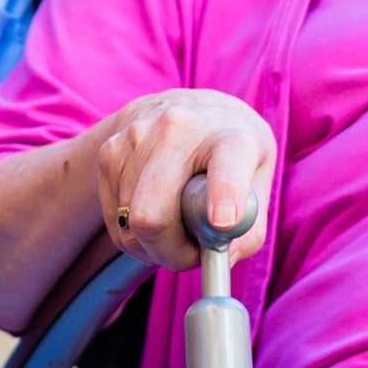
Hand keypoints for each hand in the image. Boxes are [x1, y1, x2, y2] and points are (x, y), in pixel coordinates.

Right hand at [96, 89, 274, 272]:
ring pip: (132, 227)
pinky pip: (116, 224)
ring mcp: (137, 139)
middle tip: (191, 252)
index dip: (225, 194)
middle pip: (154, 215)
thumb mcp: (259, 177)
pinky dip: (135, 234)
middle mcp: (178, 129)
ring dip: (155, 244)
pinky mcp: (109, 153)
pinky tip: (155, 210)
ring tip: (177, 223)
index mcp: (229, 136)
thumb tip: (218, 262)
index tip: (224, 221)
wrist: (182, 105)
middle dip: (172, 252)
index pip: (227, 165)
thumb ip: (250, 228)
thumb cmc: (227, 150)